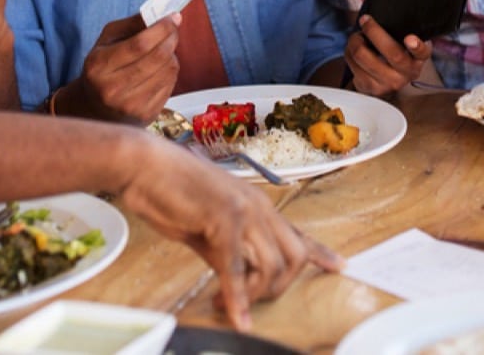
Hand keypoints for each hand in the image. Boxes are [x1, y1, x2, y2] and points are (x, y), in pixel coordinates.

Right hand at [61, 14, 179, 123]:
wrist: (95, 107)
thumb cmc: (103, 66)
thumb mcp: (108, 40)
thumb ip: (133, 24)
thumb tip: (164, 15)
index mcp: (99, 65)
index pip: (139, 44)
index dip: (161, 29)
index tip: (173, 18)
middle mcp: (112, 88)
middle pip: (157, 58)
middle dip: (171, 38)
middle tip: (174, 30)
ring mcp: (129, 105)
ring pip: (167, 71)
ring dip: (171, 56)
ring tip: (162, 52)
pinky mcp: (145, 115)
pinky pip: (170, 85)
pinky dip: (170, 73)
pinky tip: (159, 70)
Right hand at [117, 136, 342, 328]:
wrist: (144, 165)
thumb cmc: (169, 192)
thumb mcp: (205, 228)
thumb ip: (225, 251)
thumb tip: (236, 278)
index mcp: (257, 204)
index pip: (297, 232)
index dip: (320, 252)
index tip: (339, 266)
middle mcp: (258, 206)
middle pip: (294, 256)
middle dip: (277, 287)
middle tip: (249, 301)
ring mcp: (244, 210)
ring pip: (271, 266)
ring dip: (253, 295)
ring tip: (226, 304)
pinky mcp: (223, 218)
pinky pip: (237, 268)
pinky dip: (237, 297)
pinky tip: (235, 317)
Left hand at [346, 15, 430, 94]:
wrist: (385, 82)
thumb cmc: (395, 55)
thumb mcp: (405, 46)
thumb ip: (401, 33)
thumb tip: (388, 15)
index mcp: (417, 60)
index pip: (422, 53)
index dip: (417, 46)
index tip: (409, 38)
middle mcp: (406, 74)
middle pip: (391, 53)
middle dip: (374, 32)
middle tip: (365, 20)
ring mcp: (387, 83)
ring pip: (363, 57)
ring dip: (355, 40)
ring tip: (357, 36)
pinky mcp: (369, 87)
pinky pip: (352, 64)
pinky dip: (348, 51)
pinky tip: (354, 49)